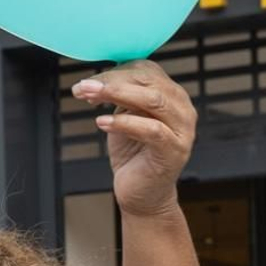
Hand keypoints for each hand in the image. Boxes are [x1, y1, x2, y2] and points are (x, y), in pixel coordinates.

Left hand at [72, 60, 196, 218]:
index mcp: (171, 94)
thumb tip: (95, 81)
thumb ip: (120, 97)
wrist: (142, 194)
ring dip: (117, 94)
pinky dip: (124, 123)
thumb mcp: (124, 117)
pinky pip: (151, 130)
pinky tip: (102, 122)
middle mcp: (182, 107)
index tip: (86, 83)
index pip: (145, 70)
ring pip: (152, 100)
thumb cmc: (133, 153)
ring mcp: (182, 129)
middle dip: (112, 81)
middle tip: (83, 86)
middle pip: (148, 81)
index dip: (114, 72)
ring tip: (90, 97)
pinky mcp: (174, 150)